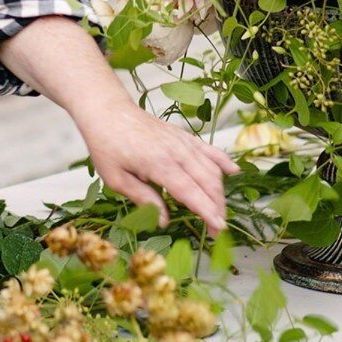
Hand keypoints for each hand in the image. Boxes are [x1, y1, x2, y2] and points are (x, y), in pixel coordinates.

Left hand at [72, 97, 236, 236]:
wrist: (108, 112)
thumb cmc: (107, 146)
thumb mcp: (116, 179)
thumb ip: (143, 199)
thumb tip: (164, 221)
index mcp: (158, 163)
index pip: (190, 192)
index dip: (206, 211)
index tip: (218, 228)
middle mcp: (176, 151)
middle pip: (207, 182)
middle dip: (217, 207)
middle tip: (217, 229)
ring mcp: (182, 141)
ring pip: (212, 168)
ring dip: (219, 191)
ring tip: (219, 212)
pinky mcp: (184, 136)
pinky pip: (209, 149)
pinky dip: (223, 161)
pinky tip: (233, 172)